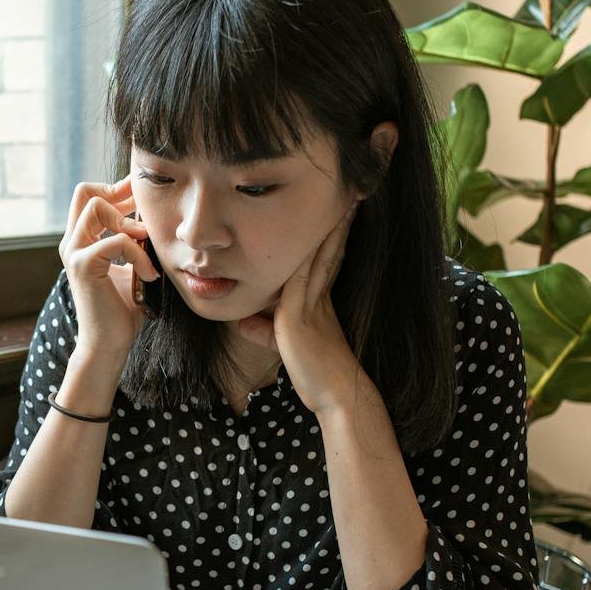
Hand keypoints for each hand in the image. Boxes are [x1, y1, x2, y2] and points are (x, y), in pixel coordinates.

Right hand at [60, 175, 157, 358]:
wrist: (109, 343)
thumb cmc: (122, 309)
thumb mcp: (130, 267)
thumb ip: (133, 244)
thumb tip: (153, 221)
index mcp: (81, 241)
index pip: (89, 196)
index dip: (116, 190)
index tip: (141, 200)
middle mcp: (72, 243)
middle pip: (85, 191)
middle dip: (118, 194)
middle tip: (142, 211)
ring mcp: (74, 252)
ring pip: (95, 206)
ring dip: (127, 221)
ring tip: (145, 242)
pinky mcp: (83, 265)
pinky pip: (116, 240)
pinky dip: (139, 253)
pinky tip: (148, 273)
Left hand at [233, 197, 365, 416]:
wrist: (335, 393)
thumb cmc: (313, 374)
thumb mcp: (281, 345)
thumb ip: (262, 330)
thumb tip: (242, 321)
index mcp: (317, 300)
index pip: (324, 261)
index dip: (330, 237)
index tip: (336, 212)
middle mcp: (318, 297)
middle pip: (328, 251)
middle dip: (336, 224)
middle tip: (348, 196)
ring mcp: (311, 304)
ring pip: (319, 258)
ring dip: (329, 231)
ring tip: (341, 204)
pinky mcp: (298, 316)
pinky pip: (298, 280)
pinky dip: (303, 258)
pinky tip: (302, 237)